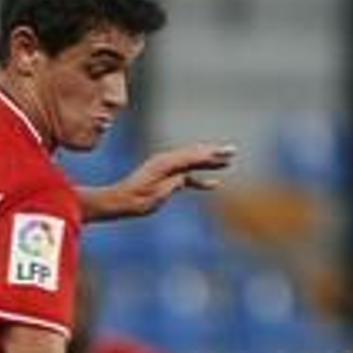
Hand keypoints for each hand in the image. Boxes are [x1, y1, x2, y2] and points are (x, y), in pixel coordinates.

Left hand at [89, 141, 235, 219]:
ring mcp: (165, 167)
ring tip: (227, 162)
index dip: (211, 155)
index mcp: (164, 163)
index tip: (225, 153)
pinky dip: (199, 179)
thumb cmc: (135, 201)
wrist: (119, 201)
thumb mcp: (156, 195)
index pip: (192, 156)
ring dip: (209, 163)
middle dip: (214, 153)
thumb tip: (184, 178)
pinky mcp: (166, 177)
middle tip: (232, 151)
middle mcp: (166, 161)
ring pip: (192, 162)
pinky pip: (186, 175)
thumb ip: (172, 185)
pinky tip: (213, 184)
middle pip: (194, 154)